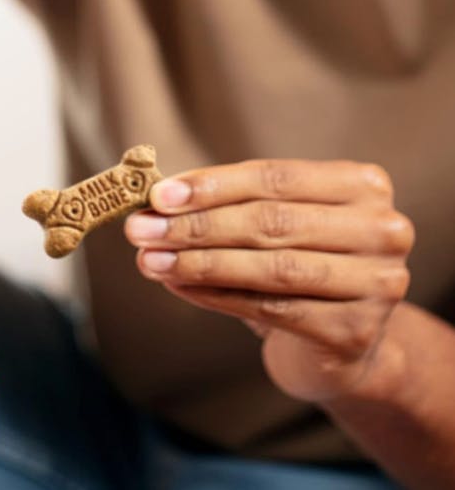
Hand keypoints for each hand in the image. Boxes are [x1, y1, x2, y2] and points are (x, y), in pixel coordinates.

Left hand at [124, 159, 413, 402]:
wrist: (341, 343)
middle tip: (140, 230)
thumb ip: (226, 208)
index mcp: (362, 186)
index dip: (212, 186)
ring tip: (149, 260)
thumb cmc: (298, 266)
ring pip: (272, 268)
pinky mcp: (355, 331)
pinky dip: (216, 296)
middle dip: (196, 226)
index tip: (158, 196)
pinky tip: (178, 285)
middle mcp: (382, 230)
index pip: (275, 178)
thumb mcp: (271, 226)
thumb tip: (153, 204)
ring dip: (199, 263)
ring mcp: (377, 283)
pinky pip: (271, 309)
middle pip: (272, 221)